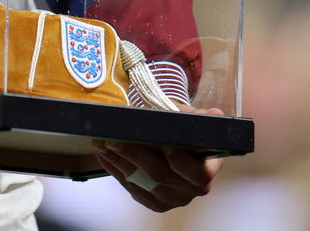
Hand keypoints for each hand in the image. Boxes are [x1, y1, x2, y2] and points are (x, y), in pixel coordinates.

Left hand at [92, 106, 224, 211]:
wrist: (174, 141)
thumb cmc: (182, 127)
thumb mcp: (190, 118)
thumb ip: (197, 118)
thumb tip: (214, 114)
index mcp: (207, 169)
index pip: (197, 173)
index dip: (180, 160)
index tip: (164, 143)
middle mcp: (191, 189)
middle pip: (161, 176)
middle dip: (135, 155)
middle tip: (113, 138)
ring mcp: (171, 198)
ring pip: (142, 183)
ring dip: (118, 161)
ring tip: (100, 141)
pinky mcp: (153, 201)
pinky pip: (132, 187)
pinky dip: (114, 169)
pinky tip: (102, 153)